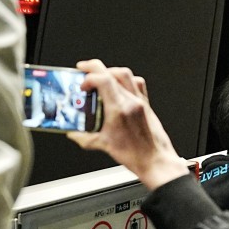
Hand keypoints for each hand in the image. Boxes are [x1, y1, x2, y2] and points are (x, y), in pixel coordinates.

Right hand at [68, 60, 188, 190]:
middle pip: (114, 73)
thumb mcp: (103, 145)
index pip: (104, 80)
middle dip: (95, 68)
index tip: (81, 83)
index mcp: (119, 109)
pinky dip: (125, 80)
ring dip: (110, 72)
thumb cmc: (135, 155)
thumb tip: (73, 133)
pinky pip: (137, 83)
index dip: (89, 77)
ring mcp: (140, 101)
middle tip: (84, 69)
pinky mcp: (146, 104)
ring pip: (126, 74)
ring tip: (99, 78)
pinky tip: (118, 87)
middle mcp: (131, 101)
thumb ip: (84, 137)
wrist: (155, 160)